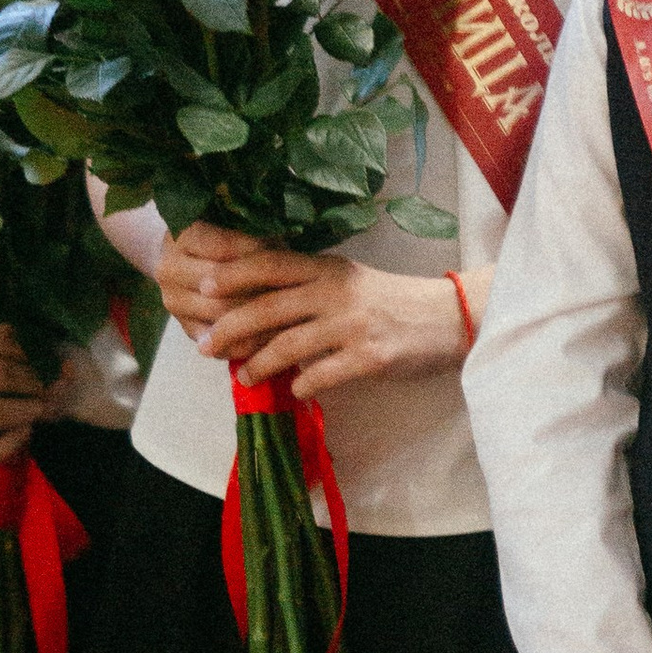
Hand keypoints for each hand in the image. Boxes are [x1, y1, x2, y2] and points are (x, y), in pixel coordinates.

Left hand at [158, 222, 465, 398]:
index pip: (270, 263)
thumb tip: (256, 306)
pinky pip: (321, 374)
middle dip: (229, 328)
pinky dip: (301, 384)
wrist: (448, 318)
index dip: (233, 274)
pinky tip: (293, 389)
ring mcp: (352, 325)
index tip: (203, 288)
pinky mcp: (369, 357)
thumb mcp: (349, 280)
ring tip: (243, 377)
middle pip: (268, 307)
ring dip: (258, 364)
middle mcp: (336, 292)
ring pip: (288, 345)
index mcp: (328, 268)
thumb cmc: (390, 301)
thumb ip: (309, 287)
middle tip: (205, 346)